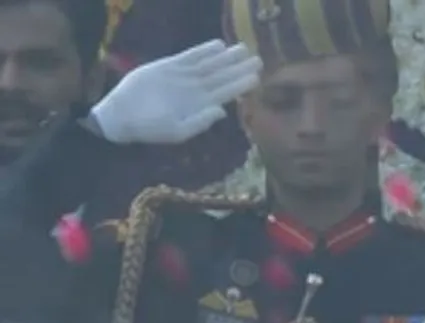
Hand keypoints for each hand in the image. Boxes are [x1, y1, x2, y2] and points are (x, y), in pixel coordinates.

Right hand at [90, 40, 261, 144]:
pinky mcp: (169, 66)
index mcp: (201, 106)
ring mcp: (183, 77)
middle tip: (259, 59)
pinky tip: (219, 45)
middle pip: (222, 76)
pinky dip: (204, 50)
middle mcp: (196, 90)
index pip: (226, 92)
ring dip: (226, 57)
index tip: (257, 77)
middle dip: (239, 67)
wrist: (122, 116)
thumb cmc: (149, 129)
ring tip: (243, 48)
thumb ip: (200, 122)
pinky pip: (190, 56)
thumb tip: (222, 111)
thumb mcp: (177, 131)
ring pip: (209, 64)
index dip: (241, 84)